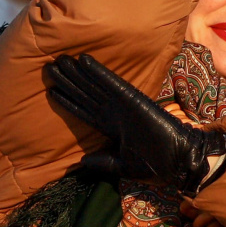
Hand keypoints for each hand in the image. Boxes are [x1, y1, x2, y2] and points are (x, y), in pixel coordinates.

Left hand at [47, 54, 225, 193]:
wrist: (176, 162)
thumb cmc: (154, 166)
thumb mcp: (122, 166)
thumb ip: (102, 162)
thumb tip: (81, 162)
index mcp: (111, 128)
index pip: (84, 111)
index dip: (68, 101)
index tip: (51, 91)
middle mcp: (113, 113)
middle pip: (85, 94)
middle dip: (68, 81)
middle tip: (49, 67)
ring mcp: (121, 105)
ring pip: (93, 85)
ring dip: (77, 72)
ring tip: (59, 60)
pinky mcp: (131, 99)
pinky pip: (111, 83)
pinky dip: (97, 72)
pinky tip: (83, 60)